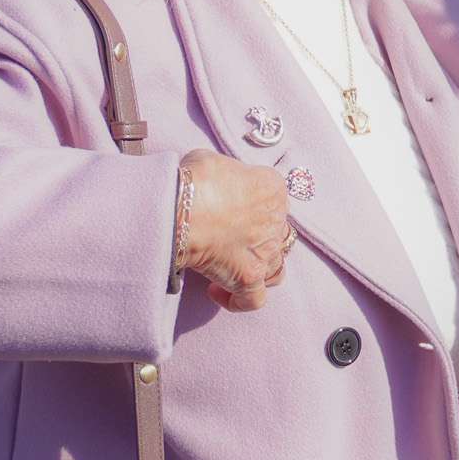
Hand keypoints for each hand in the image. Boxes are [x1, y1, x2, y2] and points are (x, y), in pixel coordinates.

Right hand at [177, 150, 289, 311]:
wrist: (182, 208)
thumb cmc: (193, 181)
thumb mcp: (209, 160)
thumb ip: (220, 171)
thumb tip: (208, 178)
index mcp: (271, 186)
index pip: (272, 198)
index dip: (252, 206)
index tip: (230, 209)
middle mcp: (275, 219)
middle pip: (275, 231)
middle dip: (256, 236)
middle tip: (228, 237)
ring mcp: (265, 250)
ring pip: (275, 265)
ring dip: (257, 267)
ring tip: (233, 265)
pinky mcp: (248, 277)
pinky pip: (255, 299)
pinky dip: (240, 300)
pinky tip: (219, 292)